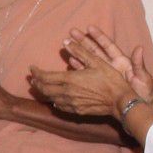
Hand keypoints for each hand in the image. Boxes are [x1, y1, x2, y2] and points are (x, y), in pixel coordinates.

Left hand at [29, 27, 152, 117]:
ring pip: (50, 98)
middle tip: (32, 77)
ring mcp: (71, 103)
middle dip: (36, 82)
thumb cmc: (110, 80)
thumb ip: (81, 52)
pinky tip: (54, 97)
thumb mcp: (97, 62)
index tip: (31, 68)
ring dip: (42, 91)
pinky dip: (53, 100)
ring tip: (39, 85)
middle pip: (43, 89)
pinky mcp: (76, 111)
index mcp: (69, 79)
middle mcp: (66, 93)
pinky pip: (59, 106)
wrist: (120, 102)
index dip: (36, 72)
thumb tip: (66, 41)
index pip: (44, 77)